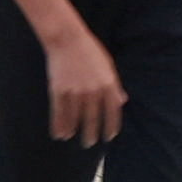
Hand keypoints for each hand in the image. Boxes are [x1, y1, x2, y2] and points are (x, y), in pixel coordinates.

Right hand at [42, 25, 124, 146]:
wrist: (67, 38)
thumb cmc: (90, 50)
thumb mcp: (108, 66)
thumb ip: (115, 86)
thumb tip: (122, 101)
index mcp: (108, 85)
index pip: (112, 112)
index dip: (111, 126)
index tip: (109, 137)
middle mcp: (93, 91)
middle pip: (93, 119)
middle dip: (91, 134)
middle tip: (89, 143)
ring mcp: (75, 92)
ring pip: (75, 118)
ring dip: (74, 131)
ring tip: (72, 138)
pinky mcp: (59, 90)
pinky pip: (59, 113)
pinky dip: (59, 125)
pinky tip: (59, 134)